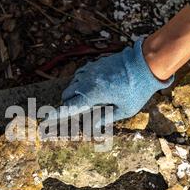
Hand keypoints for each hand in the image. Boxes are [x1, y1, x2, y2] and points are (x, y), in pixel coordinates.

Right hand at [56, 39, 173, 124]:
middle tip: (78, 112)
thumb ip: (105, 118)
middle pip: (67, 94)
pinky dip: (80, 83)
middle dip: (68, 104)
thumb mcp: (124, 110)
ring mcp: (90, 70)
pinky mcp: (94, 64)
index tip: (45, 121)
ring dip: (75, 93)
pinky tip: (91, 87)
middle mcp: (87, 81)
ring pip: (72, 84)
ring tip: (90, 100)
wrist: (145, 63)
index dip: (55, 116)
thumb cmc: (137, 90)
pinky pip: (80, 75)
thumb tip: (92, 125)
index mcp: (93, 94)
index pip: (69, 107)